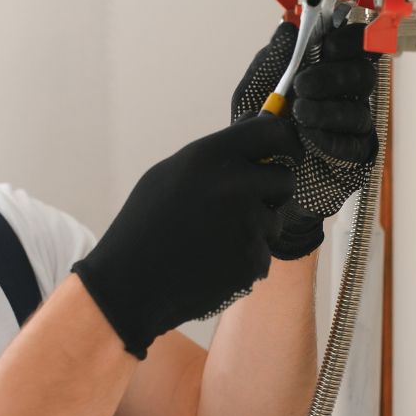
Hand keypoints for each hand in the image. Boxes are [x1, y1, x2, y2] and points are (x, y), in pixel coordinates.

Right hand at [72, 115, 301, 358]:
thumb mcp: (170, 174)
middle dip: (272, 191)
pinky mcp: (252, 260)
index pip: (272, 131)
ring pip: (274, 221)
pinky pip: (262, 253)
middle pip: (285, 178)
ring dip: (255, 230)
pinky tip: (212, 264)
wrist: (130, 283)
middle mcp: (235, 184)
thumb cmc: (146, 225)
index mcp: (212, 156)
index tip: (285, 152)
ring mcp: (247, 224)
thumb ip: (217, 155)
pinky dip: (244, 260)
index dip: (284, 141)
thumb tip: (255, 132)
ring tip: (212, 240)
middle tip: (245, 204)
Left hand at [231, 0, 378, 260]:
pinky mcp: (356, 158)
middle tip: (303, 85)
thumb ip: (270, 60)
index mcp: (325, 70)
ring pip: (359, 110)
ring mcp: (353, 127)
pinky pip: (358, 144)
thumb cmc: (256, 131)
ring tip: (299, 115)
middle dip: (334, 75)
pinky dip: (335, 139)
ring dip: (329, 109)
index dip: (348, 40)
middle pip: (363, 73)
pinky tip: (313, 140)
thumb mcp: (253, 92)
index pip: (352, 45)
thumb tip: (288, 30)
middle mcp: (345, 95)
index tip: (327, 46)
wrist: (254, 180)